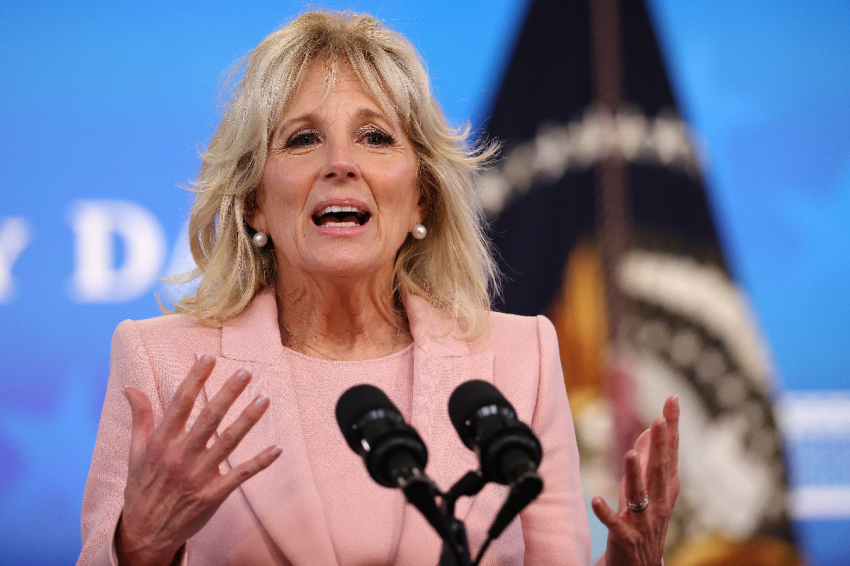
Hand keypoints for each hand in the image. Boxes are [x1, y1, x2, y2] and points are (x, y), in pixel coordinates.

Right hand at [116, 354, 281, 565]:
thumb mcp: (135, 452)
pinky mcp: (213, 494)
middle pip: (208, 419)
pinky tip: (276, 449)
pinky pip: (240, 475)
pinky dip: (259, 462)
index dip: (194, 380)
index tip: (208, 358)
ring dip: (248, 420)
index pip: (179, 404)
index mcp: (161, 443)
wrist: (144, 534)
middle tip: (245, 372)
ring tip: (264, 399)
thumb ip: (139, 418)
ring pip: (228, 443)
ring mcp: (199, 476)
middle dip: (227, 394)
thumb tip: (130, 388)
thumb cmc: (141, 487)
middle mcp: (180, 457)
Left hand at [591, 395, 679, 565]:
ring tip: (628, 454)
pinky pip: (615, 525)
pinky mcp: (625, 539)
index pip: (670, 453)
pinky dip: (606, 513)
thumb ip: (648, 461)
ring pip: (639, 495)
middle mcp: (658, 504)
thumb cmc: (644, 524)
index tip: (672, 400)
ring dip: (634, 475)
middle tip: (658, 419)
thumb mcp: (648, 490)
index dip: (672, 428)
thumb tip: (649, 430)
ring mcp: (643, 522)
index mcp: (665, 490)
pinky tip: (595, 499)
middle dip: (660, 445)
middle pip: (659, 470)